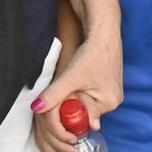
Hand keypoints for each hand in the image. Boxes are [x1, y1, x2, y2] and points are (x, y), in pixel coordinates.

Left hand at [30, 16, 122, 151]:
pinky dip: (84, 91)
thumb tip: (37, 108)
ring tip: (73, 83)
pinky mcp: (110, 84)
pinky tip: (80, 79)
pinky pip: (94, 95)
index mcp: (109, 103)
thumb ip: (54, 95)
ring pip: (89, 103)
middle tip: (66, 91)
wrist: (103, 32)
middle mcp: (114, 101)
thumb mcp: (71, 77)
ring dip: (78, 98)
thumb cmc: (91, 53)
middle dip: (74, 105)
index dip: (70, 115)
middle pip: (87, 113)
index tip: (59, 106)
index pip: (84, 120)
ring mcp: (114, 92)